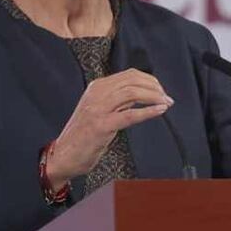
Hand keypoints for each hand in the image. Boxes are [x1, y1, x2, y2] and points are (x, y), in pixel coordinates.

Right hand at [45, 68, 172, 188]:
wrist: (63, 155)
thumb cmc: (84, 135)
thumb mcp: (100, 110)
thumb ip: (119, 100)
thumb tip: (143, 93)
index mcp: (97, 87)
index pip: (129, 74)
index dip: (150, 80)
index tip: (161, 90)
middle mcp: (96, 94)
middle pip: (133, 81)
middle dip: (155, 88)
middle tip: (167, 98)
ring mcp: (98, 109)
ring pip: (132, 93)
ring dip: (154, 97)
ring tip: (166, 103)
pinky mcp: (101, 126)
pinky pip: (129, 115)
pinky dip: (148, 111)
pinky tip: (160, 111)